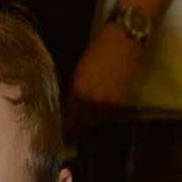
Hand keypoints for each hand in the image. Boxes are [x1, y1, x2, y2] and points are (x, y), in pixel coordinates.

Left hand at [64, 24, 144, 142]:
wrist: (127, 37)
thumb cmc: (100, 46)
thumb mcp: (80, 68)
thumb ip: (73, 89)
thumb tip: (67, 106)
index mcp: (80, 89)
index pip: (68, 117)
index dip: (62, 129)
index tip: (55, 137)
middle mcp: (94, 99)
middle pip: (79, 124)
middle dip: (70, 134)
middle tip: (62, 144)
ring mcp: (109, 102)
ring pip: (92, 122)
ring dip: (83, 130)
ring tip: (73, 138)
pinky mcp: (121, 100)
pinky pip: (105, 116)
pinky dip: (96, 121)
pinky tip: (90, 124)